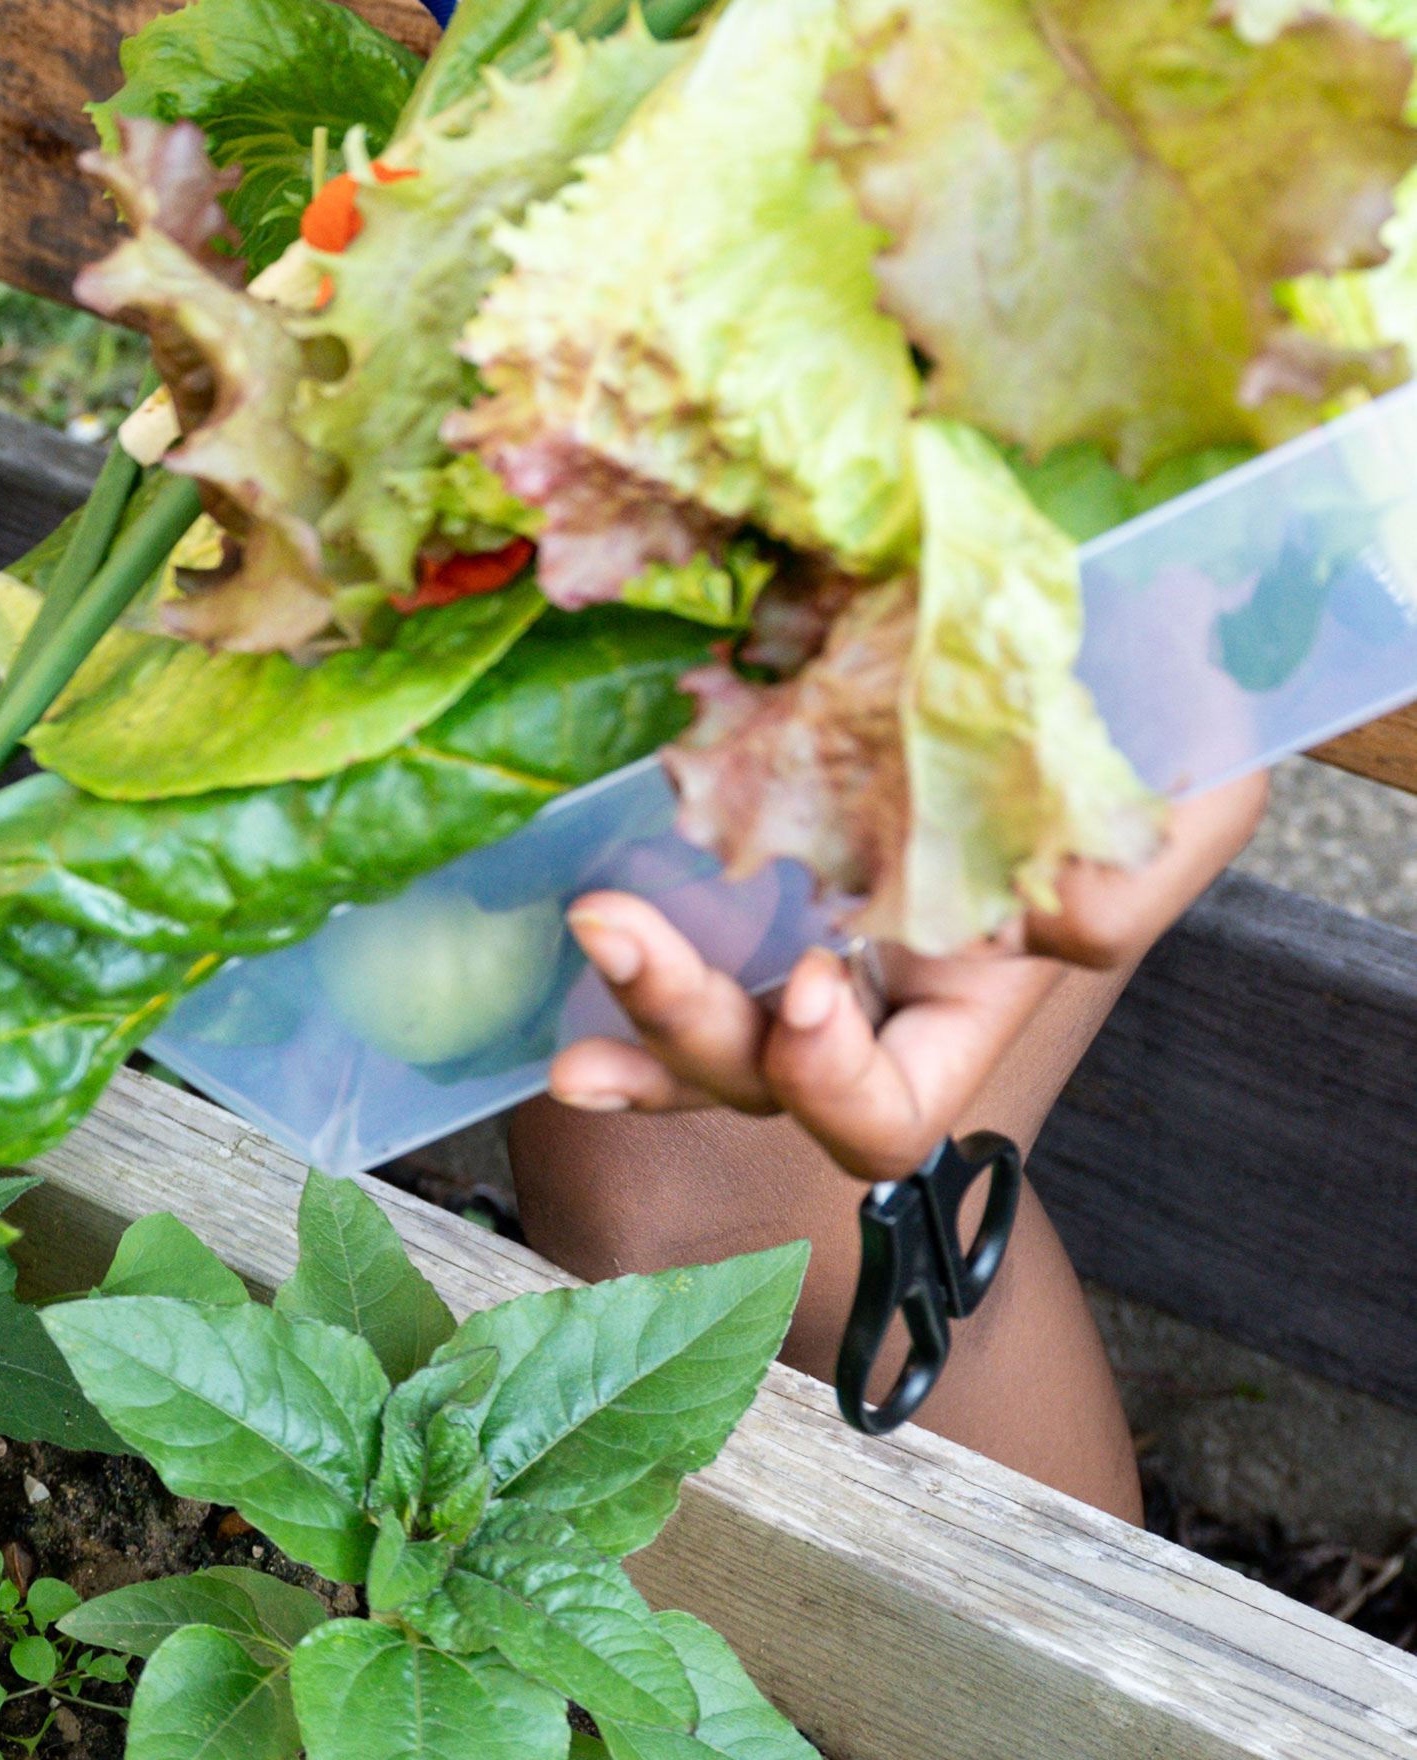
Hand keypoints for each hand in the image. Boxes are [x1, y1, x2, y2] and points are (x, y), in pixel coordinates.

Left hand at [543, 775, 1264, 1178]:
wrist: (1111, 647)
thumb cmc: (1154, 737)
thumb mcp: (1183, 802)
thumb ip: (1133, 877)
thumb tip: (1053, 915)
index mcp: (969, 1001)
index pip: (889, 1112)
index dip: (837, 1082)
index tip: (809, 982)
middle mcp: (871, 992)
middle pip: (756, 1080)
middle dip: (681, 1022)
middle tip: (619, 930)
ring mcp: (798, 928)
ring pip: (695, 1023)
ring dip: (633, 992)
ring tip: (591, 921)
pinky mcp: (743, 849)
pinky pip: (669, 924)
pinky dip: (617, 935)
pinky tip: (575, 908)